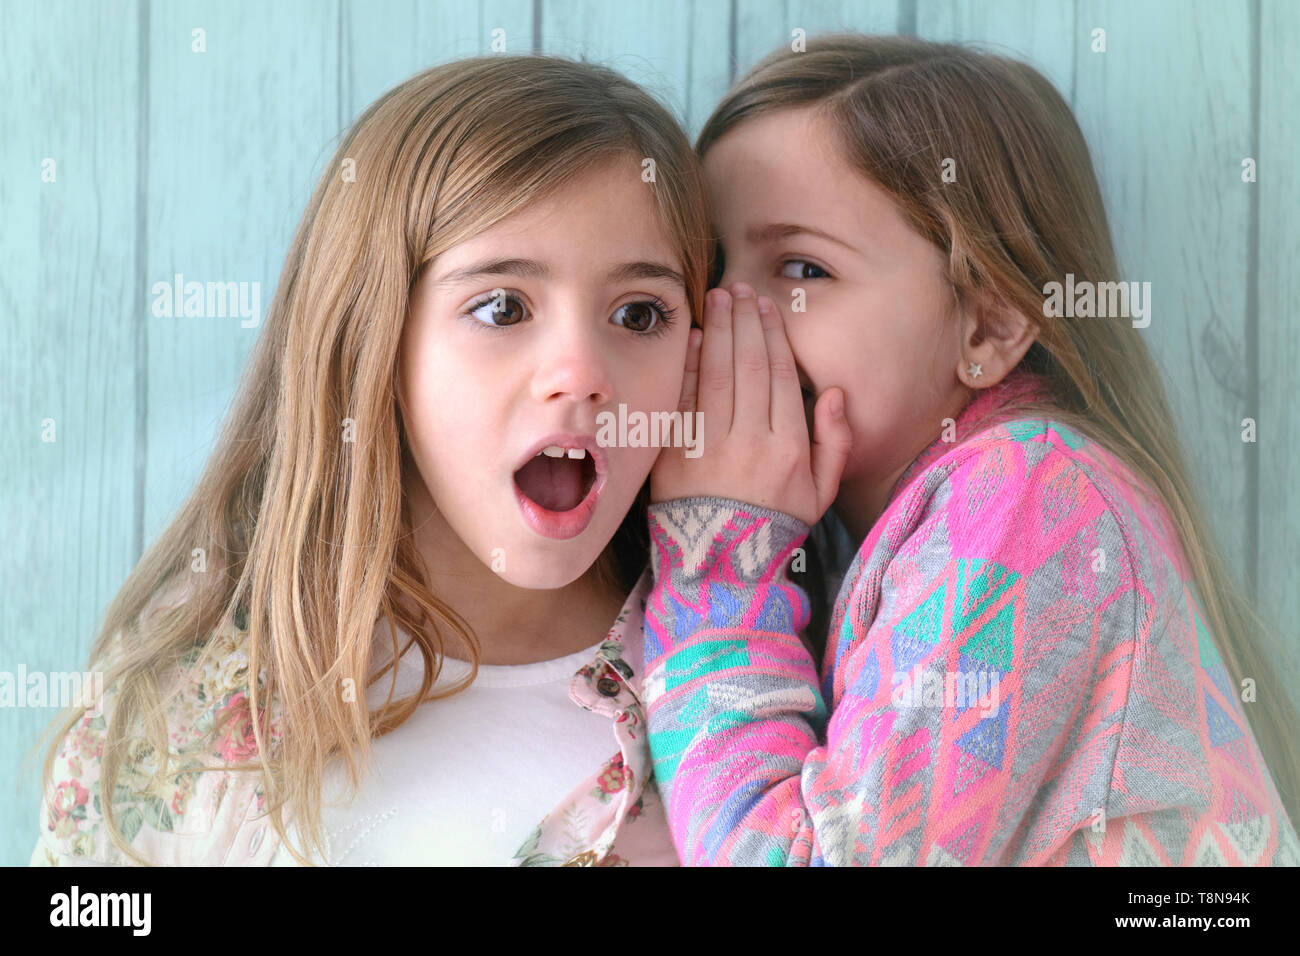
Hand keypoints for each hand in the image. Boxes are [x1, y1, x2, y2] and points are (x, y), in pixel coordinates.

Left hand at [651, 282, 851, 526]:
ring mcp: (707, 447)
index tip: (766, 307)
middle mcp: (748, 442)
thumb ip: (835, 442)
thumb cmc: (773, 527)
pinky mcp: (674, 456)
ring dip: (715, 331)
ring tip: (717, 300)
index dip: (772, 335)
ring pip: (714, 375)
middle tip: (739, 290)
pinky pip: (682, 400)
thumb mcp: (821, 494)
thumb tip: (833, 394)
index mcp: (787, 448)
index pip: (778, 376)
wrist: (720, 569)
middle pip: (746, 366)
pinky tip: (689, 337)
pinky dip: (685, 366)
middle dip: (742, 322)